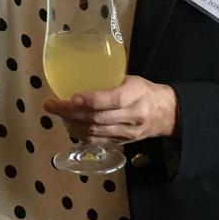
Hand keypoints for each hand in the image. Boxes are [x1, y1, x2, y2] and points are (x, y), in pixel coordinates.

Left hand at [43, 75, 178, 144]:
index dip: (89, 100)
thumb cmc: (145, 91)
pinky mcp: (122, 143)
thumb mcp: (131, 79)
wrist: (167, 114)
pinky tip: (69, 126)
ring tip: (57, 114)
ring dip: (71, 124)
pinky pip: (97, 141)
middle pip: (97, 119)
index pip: (112, 100)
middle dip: (70, 113)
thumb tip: (76, 75)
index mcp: (136, 95)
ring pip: (94, 132)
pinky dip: (79, 134)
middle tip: (51, 104)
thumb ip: (108, 80)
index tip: (70, 96)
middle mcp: (132, 116)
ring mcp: (126, 133)